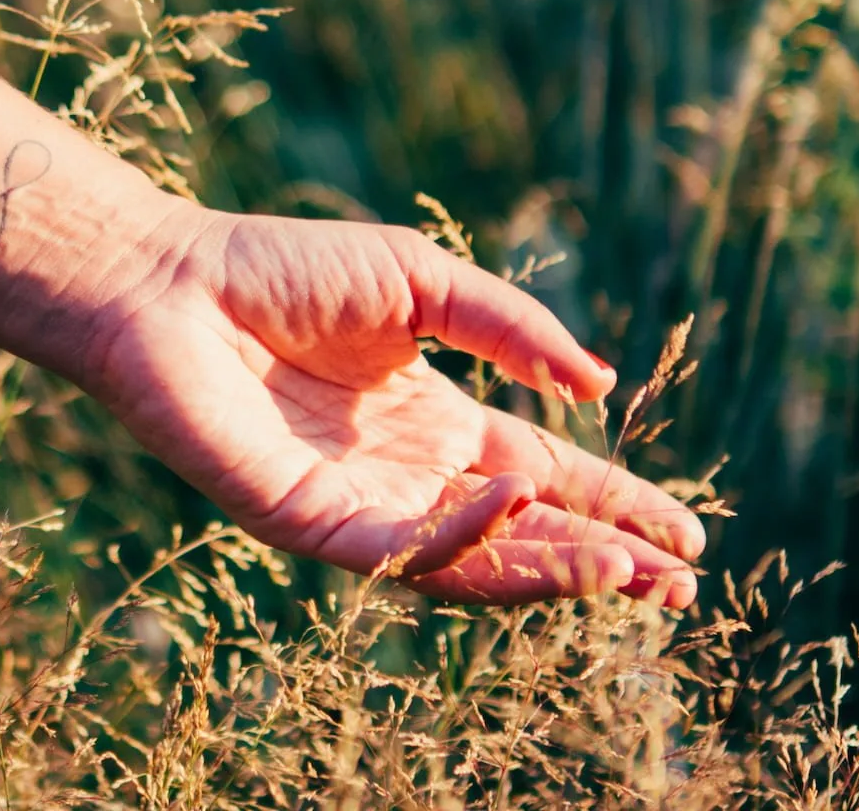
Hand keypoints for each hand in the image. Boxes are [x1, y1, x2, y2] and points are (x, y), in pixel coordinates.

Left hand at [80, 208, 703, 605]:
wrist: (170, 280)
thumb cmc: (279, 270)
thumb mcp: (420, 282)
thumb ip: (509, 329)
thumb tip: (596, 383)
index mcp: (435, 423)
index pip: (545, 481)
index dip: (616, 507)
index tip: (688, 536)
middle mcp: (405, 478)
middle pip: (522, 538)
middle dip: (604, 564)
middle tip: (682, 587)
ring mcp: (358, 507)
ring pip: (470, 563)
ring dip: (552, 571)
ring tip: (630, 574)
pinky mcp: (306, 522)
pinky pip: (396, 550)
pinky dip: (459, 535)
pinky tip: (513, 503)